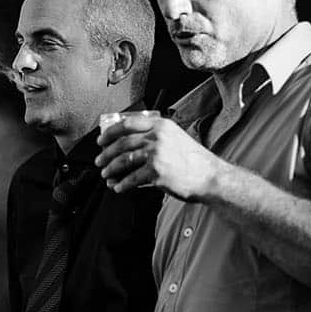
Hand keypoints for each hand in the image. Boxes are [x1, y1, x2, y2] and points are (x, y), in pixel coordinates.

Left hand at [95, 113, 219, 200]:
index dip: (110, 132)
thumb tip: (131, 143)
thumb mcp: (176, 138)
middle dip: (106, 153)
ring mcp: (156, 154)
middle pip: (122, 142)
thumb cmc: (195, 160)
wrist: (210, 177)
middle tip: (100, 160)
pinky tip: (118, 187)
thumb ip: (156, 136)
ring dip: (111, 168)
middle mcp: (157, 137)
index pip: (128, 124)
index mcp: (161, 126)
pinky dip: (122, 184)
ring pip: (123, 160)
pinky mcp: (156, 172)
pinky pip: (132, 179)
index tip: (102, 140)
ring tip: (106, 174)